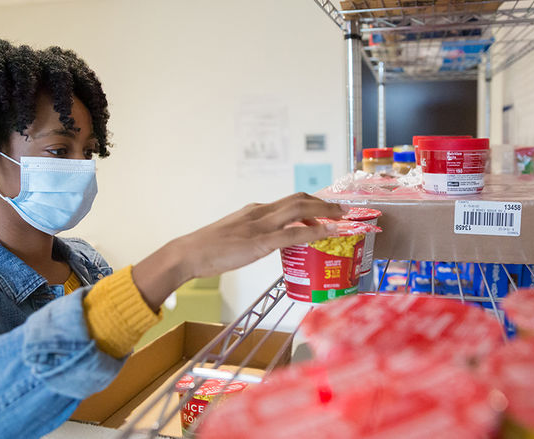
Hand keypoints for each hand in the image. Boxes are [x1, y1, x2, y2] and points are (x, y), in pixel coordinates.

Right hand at [132, 193, 345, 311]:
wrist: (189, 253)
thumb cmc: (208, 250)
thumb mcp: (235, 237)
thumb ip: (253, 236)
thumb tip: (270, 244)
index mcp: (254, 211)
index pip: (289, 201)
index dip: (312, 203)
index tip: (328, 208)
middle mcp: (261, 212)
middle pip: (300, 199)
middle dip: (325, 202)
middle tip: (344, 208)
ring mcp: (261, 225)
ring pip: (301, 209)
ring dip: (326, 211)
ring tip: (344, 216)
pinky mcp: (261, 241)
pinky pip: (294, 232)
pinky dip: (316, 230)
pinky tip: (330, 231)